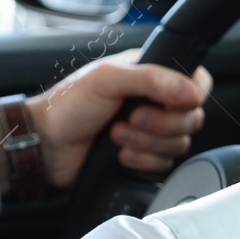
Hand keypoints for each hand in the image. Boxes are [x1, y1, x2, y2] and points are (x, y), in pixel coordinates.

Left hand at [25, 50, 211, 186]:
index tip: (169, 103)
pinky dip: (143, 161)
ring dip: (146, 143)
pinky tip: (120, 154)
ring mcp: (149, 131)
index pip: (195, 80)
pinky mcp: (143, 157)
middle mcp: (152, 101)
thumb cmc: (65, 106)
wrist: (44, 146)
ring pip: (178, 144)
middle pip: (191, 117)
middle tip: (129, 119)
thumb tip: (190, 91)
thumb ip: (151, 79)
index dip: (189, 96)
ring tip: (116, 135)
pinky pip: (164, 165)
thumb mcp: (106, 80)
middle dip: (159, 124)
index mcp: (148, 73)